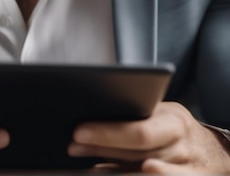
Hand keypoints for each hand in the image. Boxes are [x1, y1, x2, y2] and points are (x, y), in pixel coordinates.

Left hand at [68, 101, 229, 172]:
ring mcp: (186, 169)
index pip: (139, 130)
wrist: (213, 152)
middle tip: (72, 144)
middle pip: (137, 152)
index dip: (107, 132)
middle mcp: (181, 146)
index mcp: (174, 120)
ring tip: (85, 164)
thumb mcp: (163, 115)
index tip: (78, 130)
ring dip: (110, 169)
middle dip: (101, 148)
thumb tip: (94, 116)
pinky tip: (109, 174)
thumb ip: (138, 116)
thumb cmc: (176, 130)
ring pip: (143, 172)